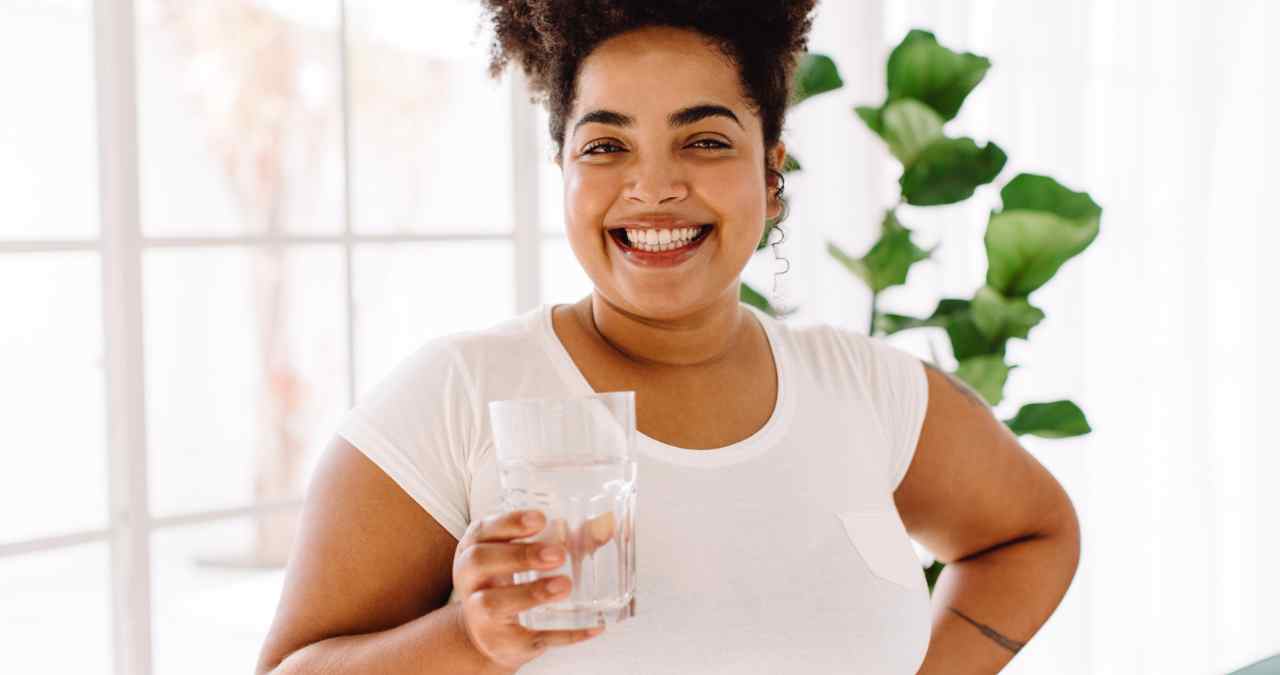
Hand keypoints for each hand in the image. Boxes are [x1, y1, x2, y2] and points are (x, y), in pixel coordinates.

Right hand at [453, 509, 605, 669]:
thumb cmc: (510, 583)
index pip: (483, 530)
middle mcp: (471, 580)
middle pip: (480, 562)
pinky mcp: (503, 643)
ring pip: (493, 603)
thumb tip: (605, 525)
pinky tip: (592, 626)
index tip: (540, 519)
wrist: (490, 634)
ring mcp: (482, 614)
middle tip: (558, 554)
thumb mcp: (525, 556)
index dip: (509, 522)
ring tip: (564, 585)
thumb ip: (564, 539)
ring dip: (530, 593)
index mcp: (476, 549)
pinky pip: (529, 639)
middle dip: (520, 555)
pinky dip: (564, 634)